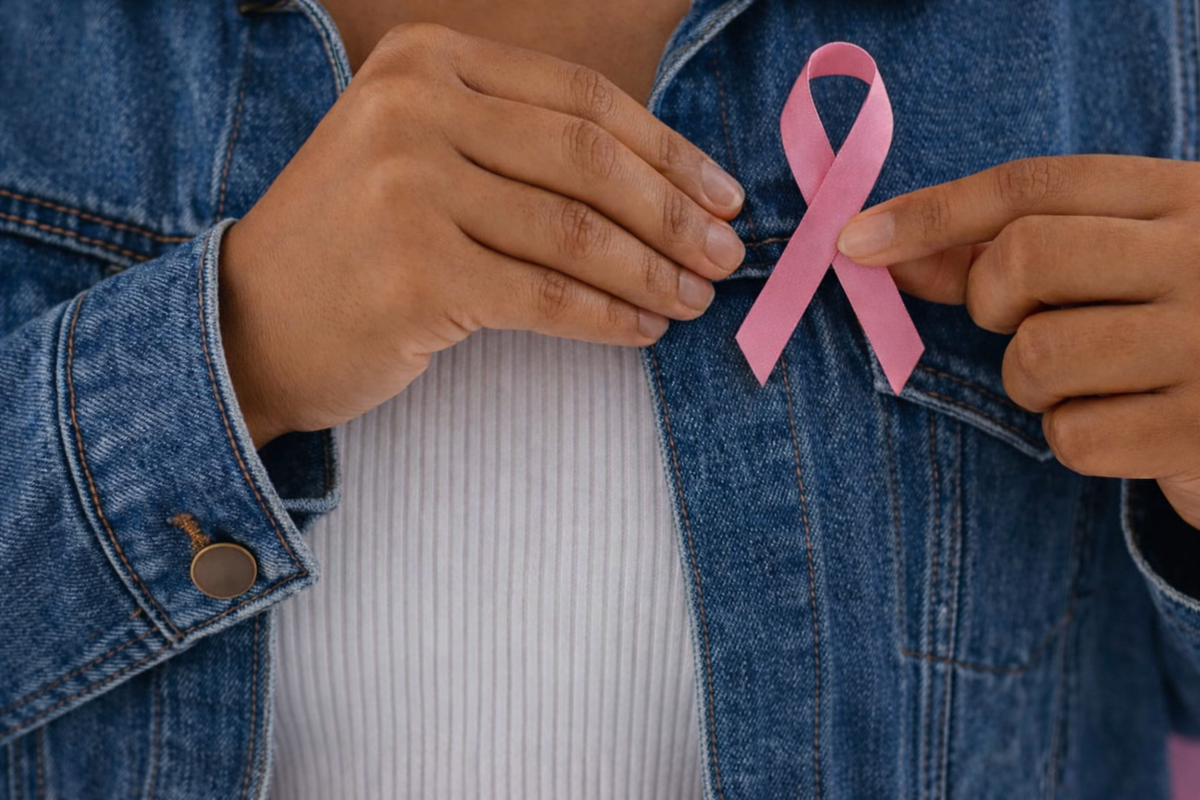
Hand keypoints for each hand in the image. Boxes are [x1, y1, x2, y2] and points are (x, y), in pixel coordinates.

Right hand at [219, 23, 744, 446]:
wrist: (249, 320)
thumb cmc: (356, 242)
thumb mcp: (423, 153)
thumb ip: (517, 143)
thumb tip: (660, 182)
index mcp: (426, 61)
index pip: (581, 98)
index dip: (668, 149)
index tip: (721, 194)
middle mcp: (413, 109)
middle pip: (588, 159)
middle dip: (674, 214)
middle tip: (725, 255)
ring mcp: (408, 189)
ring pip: (575, 231)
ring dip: (653, 273)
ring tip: (693, 299)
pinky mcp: (416, 274)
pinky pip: (546, 296)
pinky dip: (608, 317)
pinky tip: (642, 330)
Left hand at [836, 155, 1199, 527]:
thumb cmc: (1178, 312)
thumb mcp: (1116, 254)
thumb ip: (1004, 247)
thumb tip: (876, 247)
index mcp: (1183, 196)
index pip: (1034, 185)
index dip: (932, 211)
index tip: (855, 241)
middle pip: (1025, 258)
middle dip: (993, 301)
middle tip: (1028, 319)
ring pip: (1037, 356)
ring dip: (1034, 380)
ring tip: (1092, 376)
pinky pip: (1074, 437)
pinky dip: (1076, 435)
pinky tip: (1127, 421)